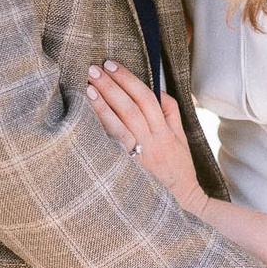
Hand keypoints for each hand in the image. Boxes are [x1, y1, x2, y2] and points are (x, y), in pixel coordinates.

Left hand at [85, 61, 204, 212]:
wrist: (181, 202)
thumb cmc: (178, 167)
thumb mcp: (181, 138)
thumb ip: (170, 112)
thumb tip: (157, 89)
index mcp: (165, 132)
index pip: (146, 98)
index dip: (129, 79)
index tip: (111, 64)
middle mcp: (152, 142)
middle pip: (130, 108)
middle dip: (111, 86)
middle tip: (93, 68)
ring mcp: (139, 157)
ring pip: (119, 126)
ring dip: (102, 105)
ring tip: (87, 87)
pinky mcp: (127, 170)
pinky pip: (112, 147)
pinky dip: (101, 130)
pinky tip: (85, 117)